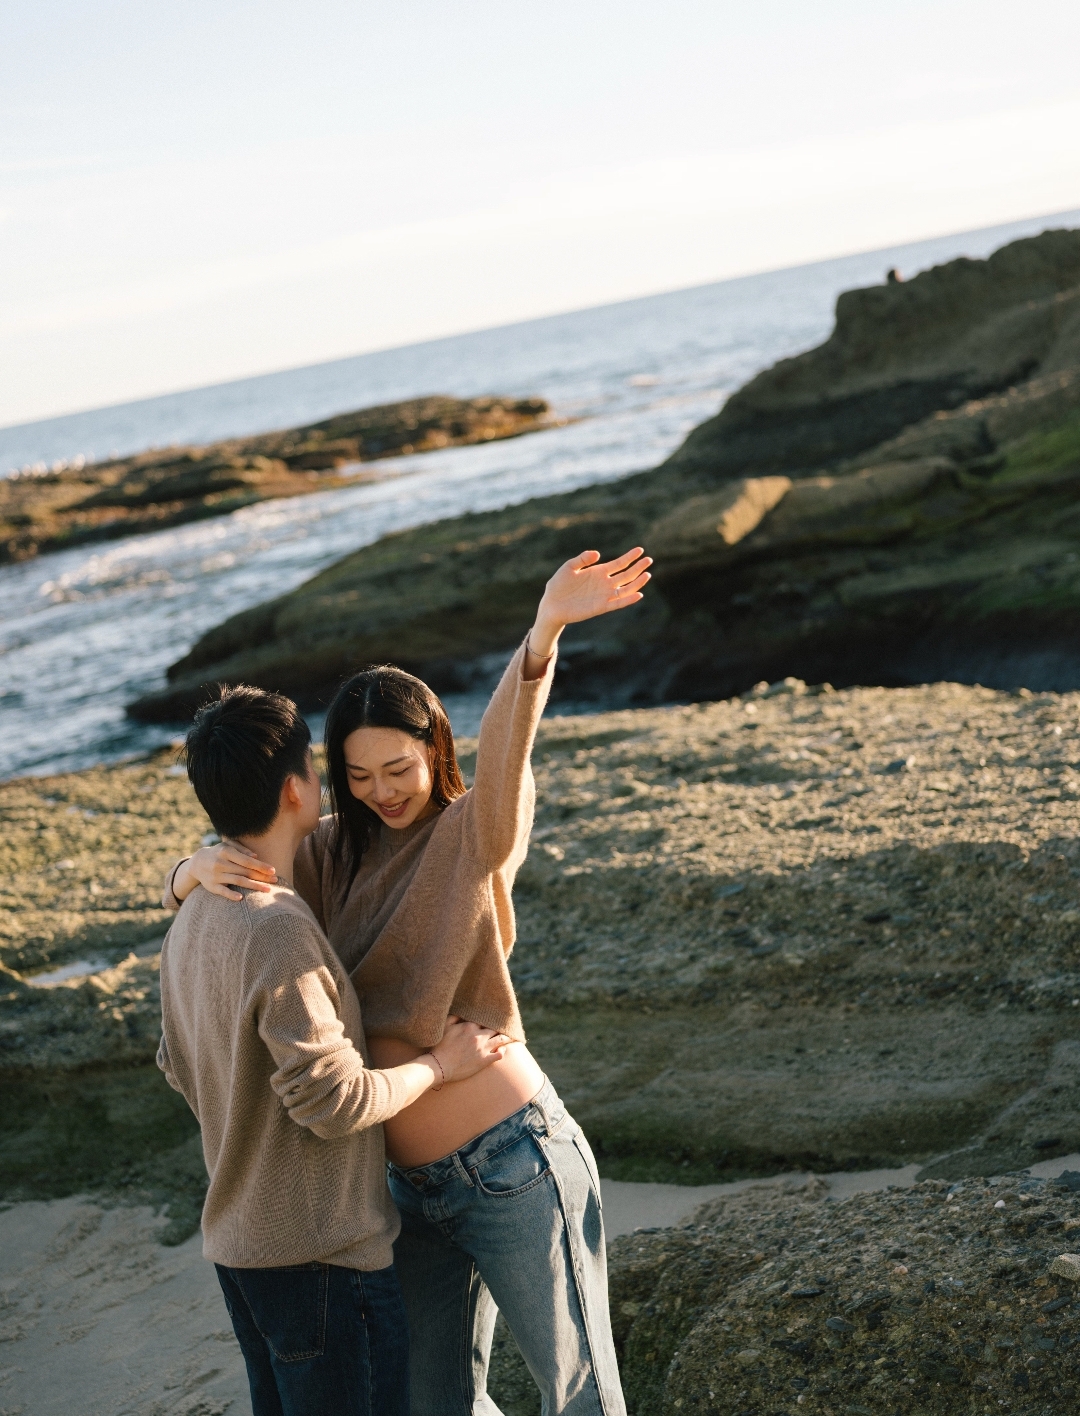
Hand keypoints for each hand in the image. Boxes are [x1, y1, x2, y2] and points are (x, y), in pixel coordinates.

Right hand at [185, 842, 276, 901]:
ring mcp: (215, 876)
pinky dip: (231, 895)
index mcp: (226, 852)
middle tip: (275, 881)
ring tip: (267, 889)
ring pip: (238, 881)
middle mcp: (220, 863)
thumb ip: (242, 849)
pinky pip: (222, 891)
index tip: (273, 870)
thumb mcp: (228, 846)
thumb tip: (255, 856)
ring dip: (253, 886)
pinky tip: (241, 898)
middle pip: (245, 871)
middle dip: (261, 876)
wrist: (197, 863)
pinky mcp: (211, 886)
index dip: (260, 866)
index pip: (247, 860)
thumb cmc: (219, 853)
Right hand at [428, 1017, 508, 1083]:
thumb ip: (454, 1017)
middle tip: (505, 1026)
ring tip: (510, 1036)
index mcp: (470, 1026)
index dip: (488, 1019)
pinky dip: (503, 1051)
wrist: (439, 1066)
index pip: (485, 1019)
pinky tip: (503, 1049)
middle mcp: (479, 1036)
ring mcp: (483, 1048)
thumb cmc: (440, 1046)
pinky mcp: (484, 1060)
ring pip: (501, 1039)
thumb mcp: (445, 1027)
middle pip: (494, 1028)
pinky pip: (499, 1054)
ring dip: (506, 1037)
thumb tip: (463, 1012)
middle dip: (500, 1027)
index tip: (492, 1019)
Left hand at [528, 547, 651, 660]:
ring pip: (625, 589)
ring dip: (637, 583)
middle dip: (638, 567)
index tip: (640, 550)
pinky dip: (628, 600)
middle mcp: (604, 584)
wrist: (551, 606)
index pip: (618, 564)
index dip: (629, 557)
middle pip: (626, 575)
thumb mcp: (568, 568)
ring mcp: (604, 596)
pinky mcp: (600, 607)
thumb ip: (582, 559)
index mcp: (598, 572)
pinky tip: (638, 594)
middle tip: (649, 560)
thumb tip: (597, 554)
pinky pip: (617, 603)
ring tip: (647, 574)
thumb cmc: (558, 586)